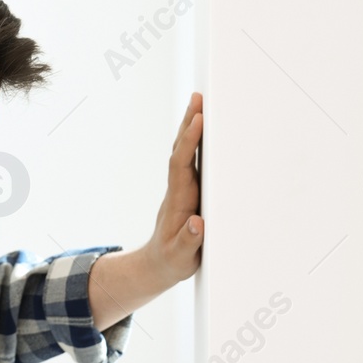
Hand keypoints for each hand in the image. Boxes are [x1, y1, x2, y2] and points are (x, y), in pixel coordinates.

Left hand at [144, 90, 203, 285]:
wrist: (158, 264)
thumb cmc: (172, 261)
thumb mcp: (181, 257)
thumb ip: (189, 242)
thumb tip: (198, 223)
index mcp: (178, 200)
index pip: (181, 165)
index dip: (188, 143)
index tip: (198, 121)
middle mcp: (178, 189)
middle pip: (180, 150)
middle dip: (188, 124)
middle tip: (198, 97)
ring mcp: (183, 188)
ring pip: (185, 152)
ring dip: (191, 127)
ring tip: (199, 102)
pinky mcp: (189, 191)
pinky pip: (192, 160)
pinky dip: (197, 142)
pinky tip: (204, 127)